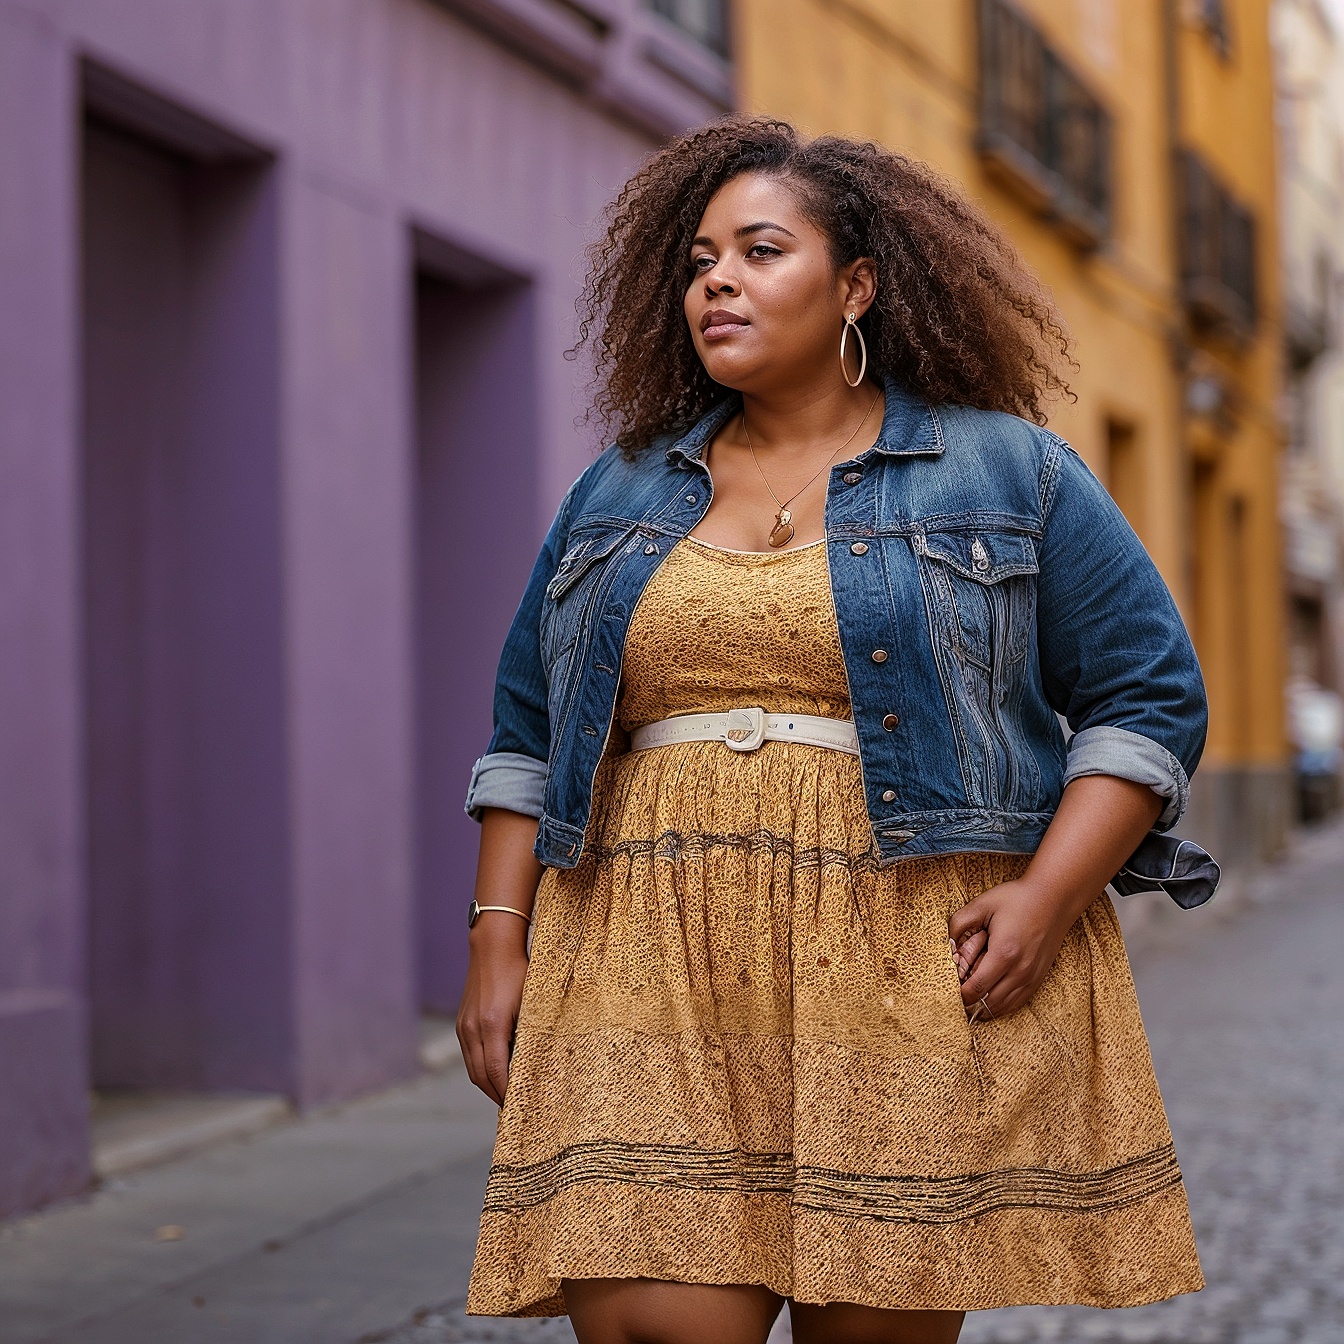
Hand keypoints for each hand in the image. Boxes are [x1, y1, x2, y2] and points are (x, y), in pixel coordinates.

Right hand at [456, 923, 528, 1105]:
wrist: (492, 947)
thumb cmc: (519, 972)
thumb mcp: (531, 1002)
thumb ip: (530, 1033)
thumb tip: (536, 1063)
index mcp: (492, 1024)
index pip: (496, 1071)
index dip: (506, 1092)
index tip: (519, 1106)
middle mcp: (472, 1028)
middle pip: (480, 1076)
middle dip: (496, 1094)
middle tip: (514, 1108)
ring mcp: (464, 1026)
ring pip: (472, 1068)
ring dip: (487, 1085)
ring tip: (505, 1095)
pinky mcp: (461, 1022)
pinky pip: (469, 1055)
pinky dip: (481, 1069)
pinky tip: (495, 1072)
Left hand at [948, 877, 1078, 1018]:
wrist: (1053, 899)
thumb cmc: (1017, 899)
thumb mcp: (982, 904)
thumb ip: (959, 924)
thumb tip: (948, 946)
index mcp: (1004, 953)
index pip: (977, 989)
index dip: (960, 994)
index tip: (951, 987)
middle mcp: (1020, 971)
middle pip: (988, 1002)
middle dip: (970, 999)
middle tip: (959, 989)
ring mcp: (1031, 977)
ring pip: (1002, 1007)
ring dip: (984, 1005)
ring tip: (971, 993)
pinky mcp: (1038, 978)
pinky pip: (1017, 1002)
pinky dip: (1000, 1004)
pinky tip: (989, 997)